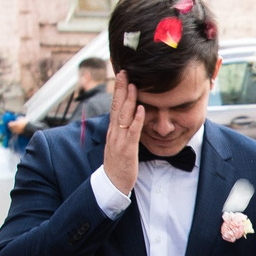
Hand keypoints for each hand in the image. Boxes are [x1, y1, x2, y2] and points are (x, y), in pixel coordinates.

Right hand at [102, 71, 141, 196]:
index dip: (118, 90)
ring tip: (134, 85)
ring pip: (124, 117)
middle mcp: (114, 132)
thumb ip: (123, 128)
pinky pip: (133, 133)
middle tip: (124, 72)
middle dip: (120, 88)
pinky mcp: (127, 150)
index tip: (122, 75)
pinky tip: (142, 110)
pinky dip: (137, 120)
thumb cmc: (118, 162)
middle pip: (117, 106)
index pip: (114, 105)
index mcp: (113, 129)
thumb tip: (129, 115)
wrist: (113, 183)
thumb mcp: (119, 142)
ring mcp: (119, 140)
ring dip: (129, 100)